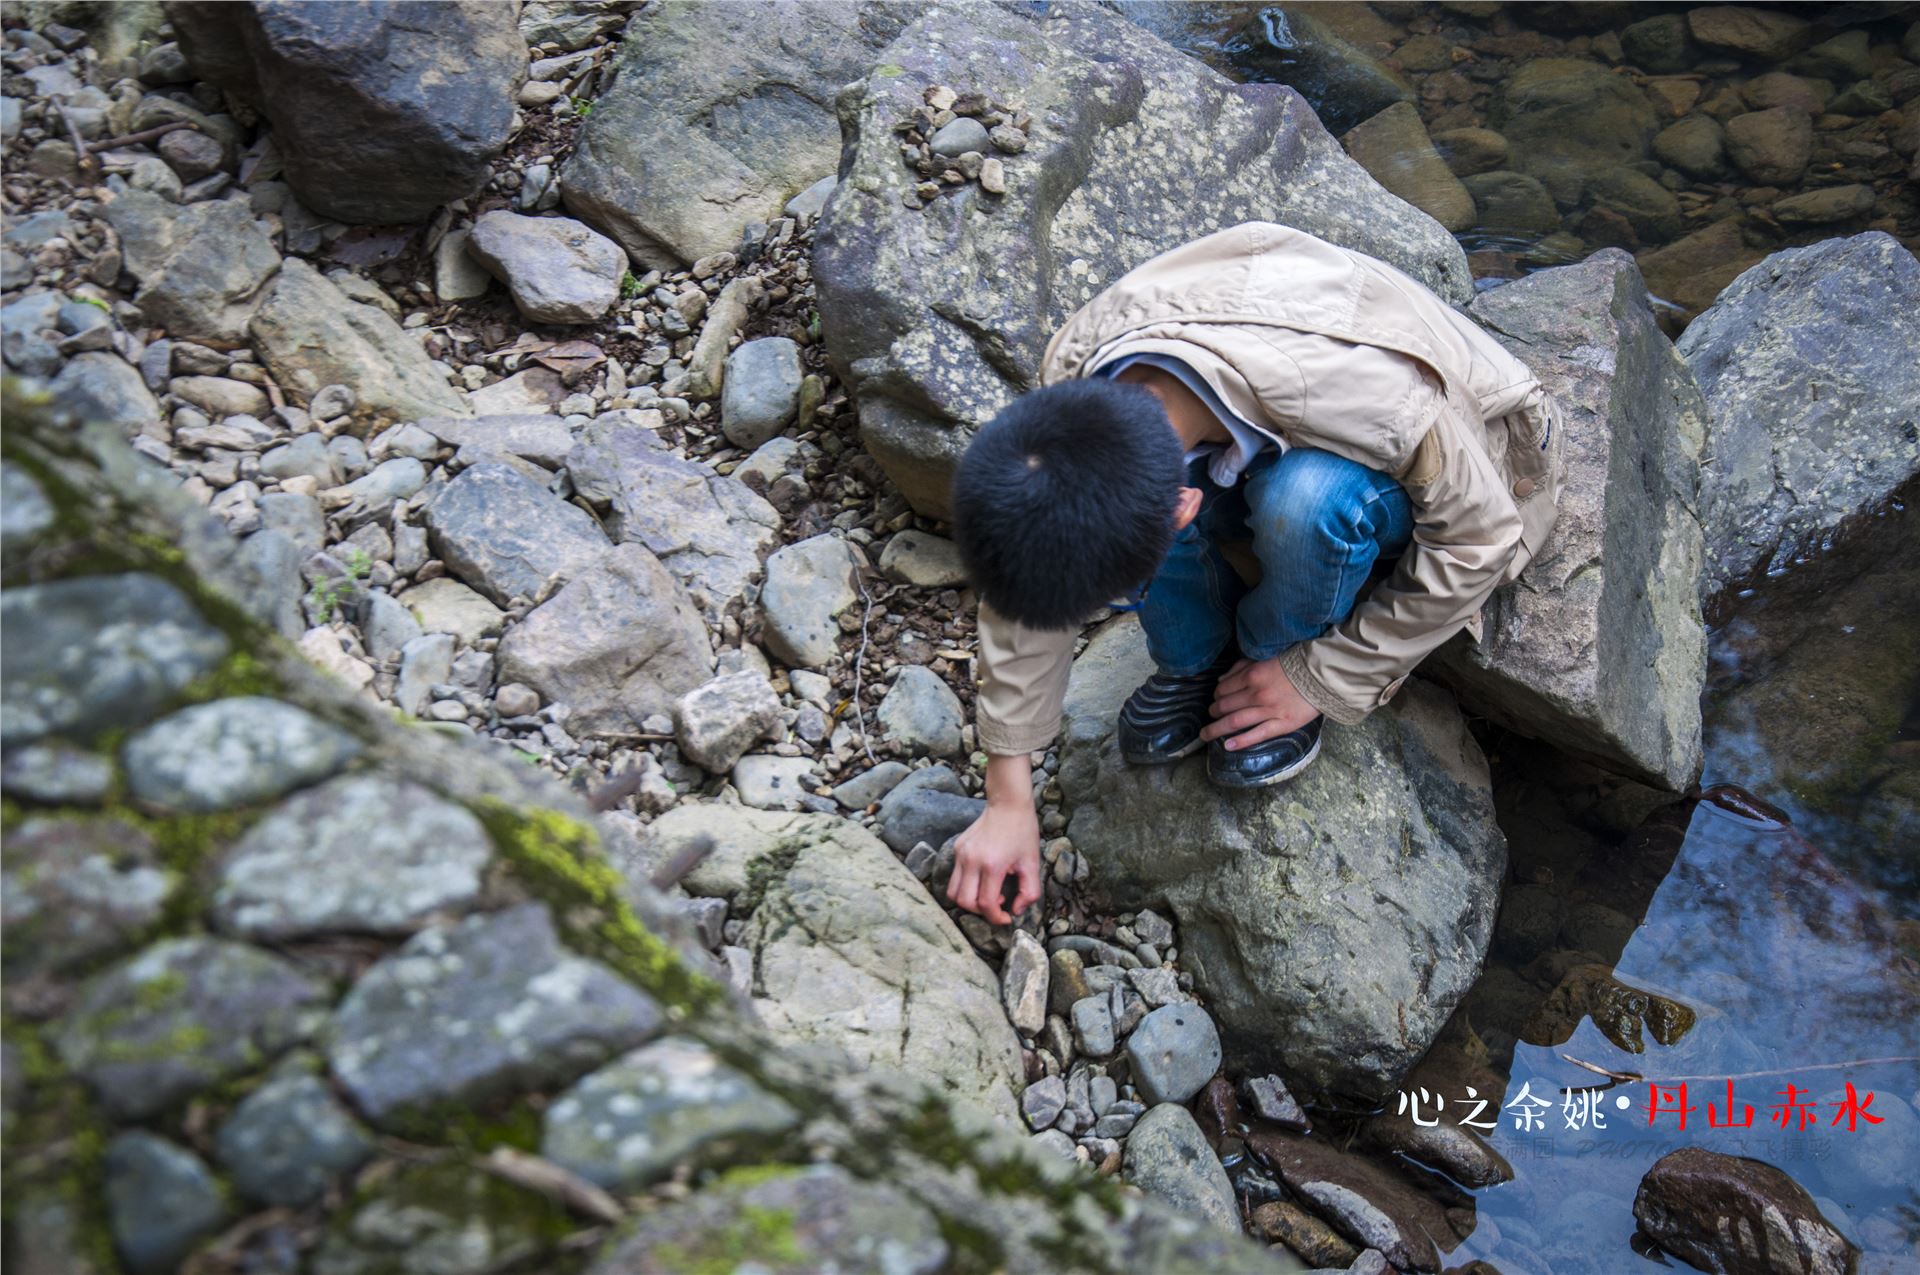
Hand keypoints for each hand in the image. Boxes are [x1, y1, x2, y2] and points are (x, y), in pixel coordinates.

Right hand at [946, 755, 1041, 924]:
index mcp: (992, 865)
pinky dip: (966, 885)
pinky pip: (954, 876)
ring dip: (968, 901)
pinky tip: (983, 877)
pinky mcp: (957, 848)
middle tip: (996, 905)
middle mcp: (971, 861)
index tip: (1006, 917)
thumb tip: (1016, 910)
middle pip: (964, 902)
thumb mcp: (1032, 864)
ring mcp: (961, 854)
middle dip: (980, 912)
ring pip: (952, 892)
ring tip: (987, 893)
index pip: (985, 904)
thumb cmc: (1023, 832)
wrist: (1008, 804)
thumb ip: (1029, 892)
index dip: (995, 917)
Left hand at [1202, 656, 1319, 749]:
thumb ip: (1241, 667)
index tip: (1215, 700)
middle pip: (1225, 706)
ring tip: (1206, 735)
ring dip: (1217, 729)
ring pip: (1235, 722)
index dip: (1216, 696)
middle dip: (1214, 713)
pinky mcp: (1282, 724)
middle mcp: (1257, 694)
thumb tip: (1221, 680)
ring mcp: (1269, 711)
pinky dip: (1240, 741)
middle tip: (1211, 716)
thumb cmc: (1293, 666)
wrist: (1321, 676)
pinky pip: (1257, 735)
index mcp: (1252, 676)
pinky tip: (1227, 746)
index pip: (1223, 689)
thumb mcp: (1264, 660)